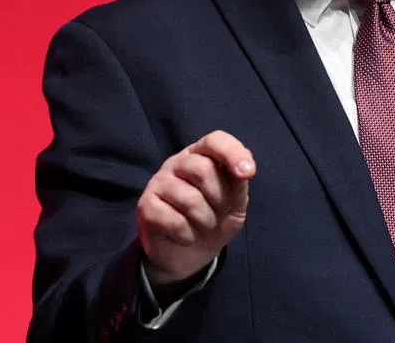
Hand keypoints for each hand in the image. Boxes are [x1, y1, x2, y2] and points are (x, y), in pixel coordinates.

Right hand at [136, 130, 255, 291]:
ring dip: (205, 221)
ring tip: (203, 227)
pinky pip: (174, 220)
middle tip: (218, 213)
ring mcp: (158, 182)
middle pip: (203, 168)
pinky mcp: (146, 206)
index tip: (248, 174)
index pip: (215, 140)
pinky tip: (185, 236)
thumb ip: (239, 182)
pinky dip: (188, 235)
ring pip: (189, 199)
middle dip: (219, 198)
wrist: (190, 254)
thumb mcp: (235, 202)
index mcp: (200, 155)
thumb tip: (245, 168)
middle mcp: (177, 163)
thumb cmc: (215, 220)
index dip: (233, 153)